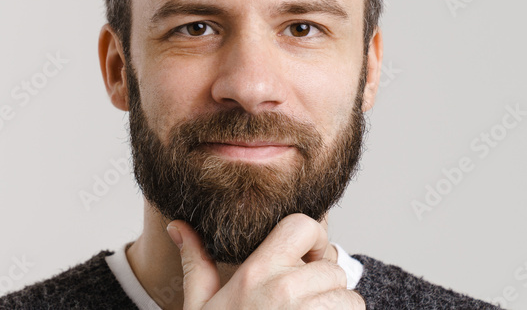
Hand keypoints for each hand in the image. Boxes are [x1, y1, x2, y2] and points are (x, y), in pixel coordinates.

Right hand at [166, 213, 363, 308]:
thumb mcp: (200, 305)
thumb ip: (195, 262)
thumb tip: (178, 226)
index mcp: (256, 274)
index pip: (305, 226)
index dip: (312, 238)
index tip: (304, 257)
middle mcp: (286, 290)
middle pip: (333, 267)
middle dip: (323, 284)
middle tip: (300, 303)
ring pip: (349, 298)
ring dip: (336, 309)